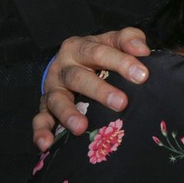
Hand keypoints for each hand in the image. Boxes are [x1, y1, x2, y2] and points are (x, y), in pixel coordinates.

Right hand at [33, 28, 150, 150]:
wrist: (70, 61)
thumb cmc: (99, 53)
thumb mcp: (113, 41)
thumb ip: (129, 39)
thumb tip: (142, 51)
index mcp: (79, 47)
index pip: (99, 52)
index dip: (121, 62)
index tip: (142, 75)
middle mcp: (63, 68)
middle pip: (78, 78)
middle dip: (100, 91)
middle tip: (121, 103)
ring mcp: (52, 89)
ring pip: (57, 100)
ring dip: (68, 114)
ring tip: (81, 127)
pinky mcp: (45, 107)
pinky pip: (40, 119)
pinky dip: (41, 131)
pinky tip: (47, 143)